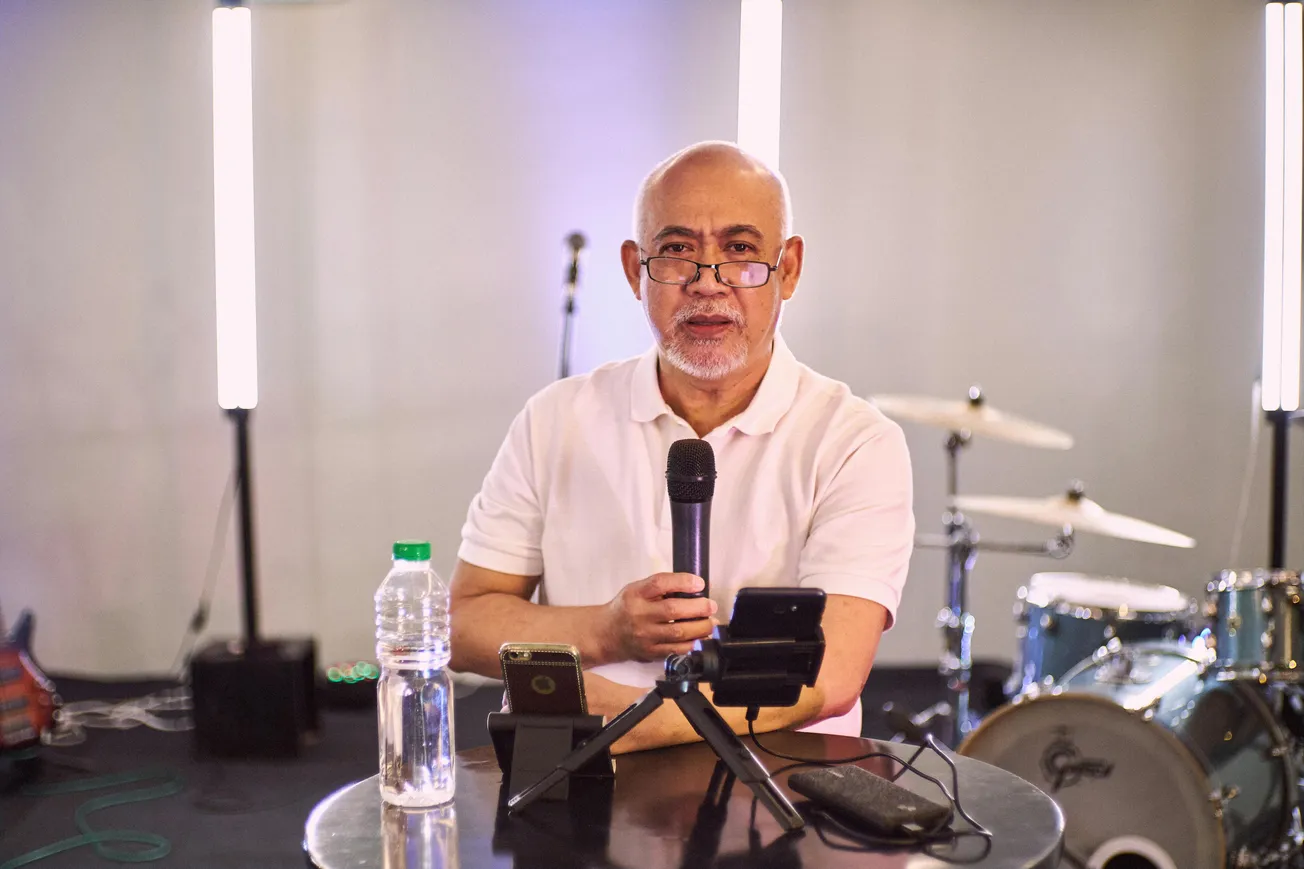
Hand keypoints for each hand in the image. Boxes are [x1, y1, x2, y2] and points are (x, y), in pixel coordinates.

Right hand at [600, 573, 717, 662]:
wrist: (606, 634)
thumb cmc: (626, 607)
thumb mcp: (637, 589)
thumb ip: (661, 587)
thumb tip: (694, 586)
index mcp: (636, 594)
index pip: (660, 584)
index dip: (683, 582)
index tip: (700, 582)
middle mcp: (639, 615)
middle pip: (673, 610)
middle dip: (698, 607)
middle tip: (711, 606)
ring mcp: (645, 636)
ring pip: (678, 633)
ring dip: (701, 627)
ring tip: (711, 622)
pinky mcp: (650, 653)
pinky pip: (676, 650)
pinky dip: (693, 644)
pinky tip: (701, 638)